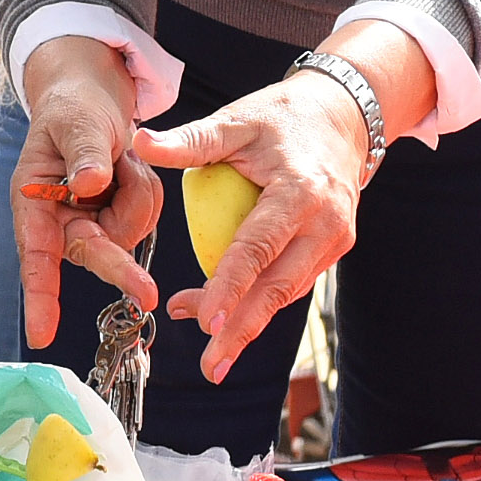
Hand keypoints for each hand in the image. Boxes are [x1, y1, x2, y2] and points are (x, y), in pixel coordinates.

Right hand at [10, 35, 163, 350]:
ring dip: (136, 193)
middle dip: (120, 266)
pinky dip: (146, 190)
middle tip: (149, 294)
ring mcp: (91, 222)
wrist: (93, 95)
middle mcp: (60, 220)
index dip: (39, 296)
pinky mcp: (118, 219)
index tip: (42, 333)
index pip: (36, 255)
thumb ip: (85, 152)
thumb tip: (87, 185)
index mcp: (34, 201)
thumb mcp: (78, 121)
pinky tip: (129, 166)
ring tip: (122, 156)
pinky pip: (147, 217)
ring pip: (130, 232)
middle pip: (94, 253)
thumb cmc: (73, 106)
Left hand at [141, 75, 373, 379]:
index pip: (258, 248)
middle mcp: (325, 222)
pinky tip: (229, 318)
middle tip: (210, 365)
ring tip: (209, 348)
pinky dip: (262, 302)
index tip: (206, 322)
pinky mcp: (333, 247)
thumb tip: (139, 141)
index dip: (230, 286)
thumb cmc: (280, 117)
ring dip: (248, 321)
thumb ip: (191, 140)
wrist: (341, 115)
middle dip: (243, 329)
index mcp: (299, 191)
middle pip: (278, 286)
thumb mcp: (236, 121)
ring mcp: (335, 239)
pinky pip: (294, 282)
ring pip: (287, 292)